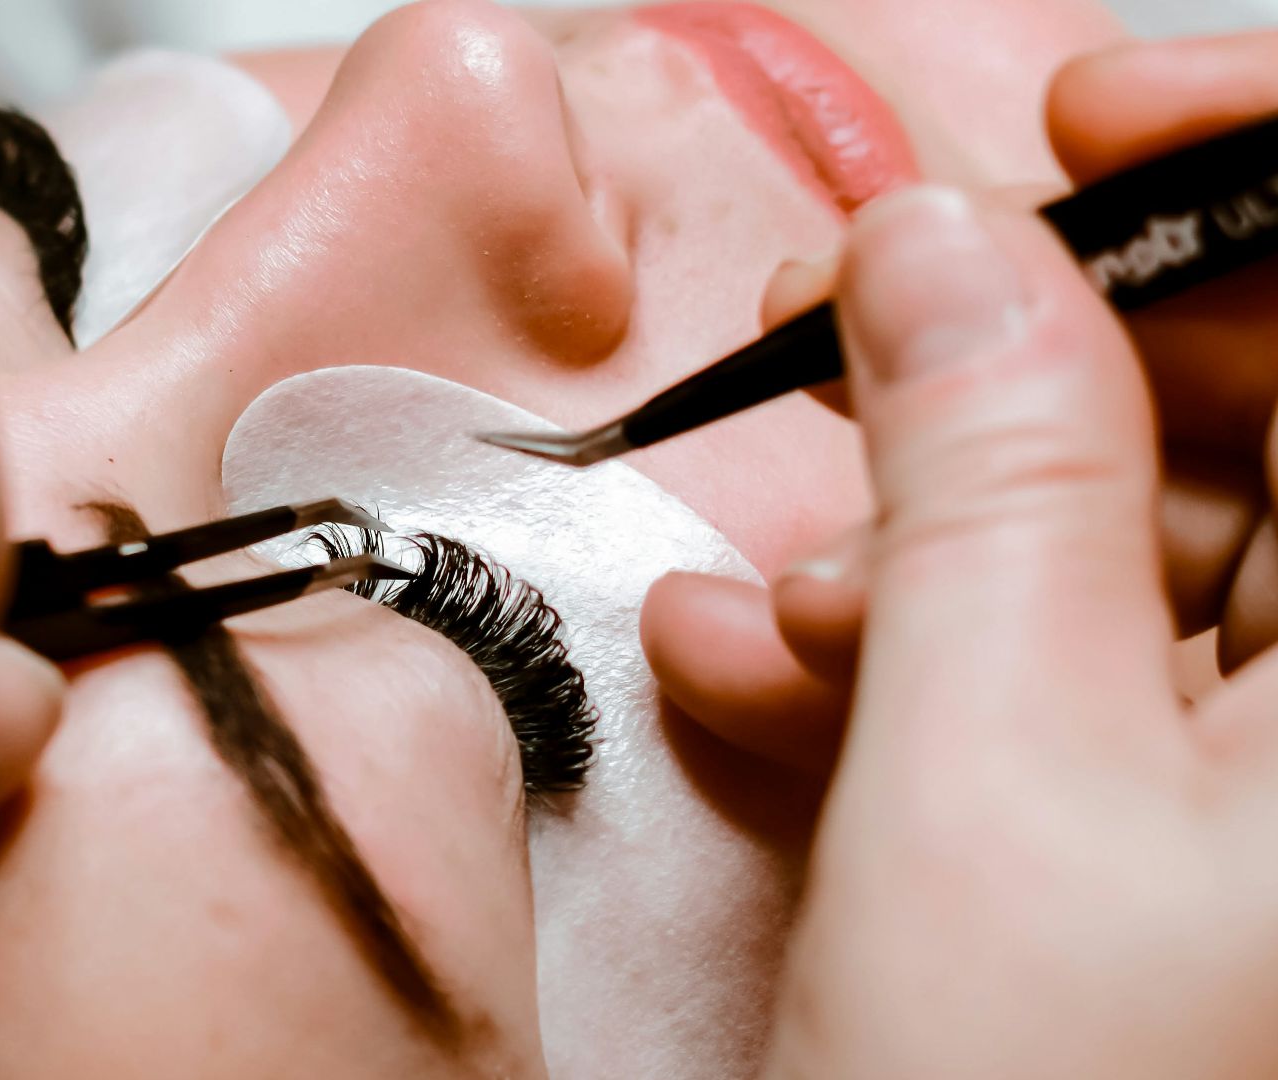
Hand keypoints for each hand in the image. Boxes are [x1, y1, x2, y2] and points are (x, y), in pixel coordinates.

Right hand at [752, 181, 1277, 1077]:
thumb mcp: (988, 771)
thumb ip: (985, 474)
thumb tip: (939, 244)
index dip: (1250, 179)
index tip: (1072, 133)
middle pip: (1248, 418)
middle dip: (1028, 360)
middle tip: (843, 322)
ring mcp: (1276, 793)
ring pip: (1132, 551)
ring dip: (917, 533)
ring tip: (757, 571)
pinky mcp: (1173, 853)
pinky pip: (1061, 680)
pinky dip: (904, 655)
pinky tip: (755, 666)